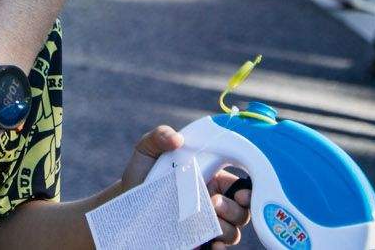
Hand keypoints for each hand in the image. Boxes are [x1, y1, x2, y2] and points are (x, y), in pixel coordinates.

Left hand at [117, 126, 252, 246]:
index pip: (240, 185)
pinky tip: (212, 246)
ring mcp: (207, 224)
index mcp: (211, 178)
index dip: (248, 190)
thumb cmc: (142, 172)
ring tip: (208, 219)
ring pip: (233, 231)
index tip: (242, 193)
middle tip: (214, 203)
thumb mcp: (148, 150)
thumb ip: (159, 136)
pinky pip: (219, 249)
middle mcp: (214, 202)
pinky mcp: (198, 241)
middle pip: (242, 211)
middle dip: (236, 209)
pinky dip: (220, 249)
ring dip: (227, 228)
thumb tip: (177, 138)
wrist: (126, 202)